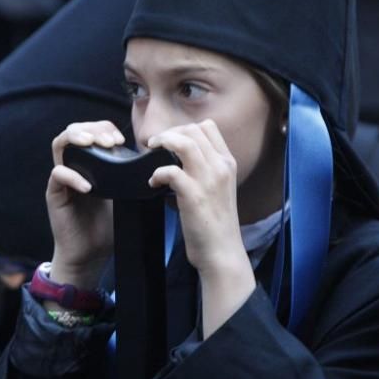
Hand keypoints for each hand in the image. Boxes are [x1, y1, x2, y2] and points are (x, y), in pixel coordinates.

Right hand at [46, 121, 119, 289]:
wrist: (91, 255)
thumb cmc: (109, 227)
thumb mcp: (126, 196)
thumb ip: (132, 178)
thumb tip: (157, 165)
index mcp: (92, 164)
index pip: (93, 131)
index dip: (105, 128)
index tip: (121, 140)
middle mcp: (75, 166)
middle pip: (74, 130)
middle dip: (93, 129)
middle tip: (111, 141)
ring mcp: (63, 178)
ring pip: (60, 143)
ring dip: (77, 138)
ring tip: (93, 145)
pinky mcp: (54, 193)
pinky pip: (58, 174)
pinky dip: (73, 176)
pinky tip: (89, 186)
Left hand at [148, 120, 254, 335]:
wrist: (221, 252)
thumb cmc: (215, 223)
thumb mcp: (218, 188)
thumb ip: (205, 169)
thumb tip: (178, 157)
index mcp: (227, 163)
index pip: (208, 127)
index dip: (184, 128)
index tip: (170, 140)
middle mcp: (221, 167)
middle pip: (192, 130)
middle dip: (169, 133)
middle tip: (155, 146)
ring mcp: (208, 180)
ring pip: (183, 143)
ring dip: (162, 143)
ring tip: (150, 153)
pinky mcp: (194, 196)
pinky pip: (170, 171)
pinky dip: (157, 172)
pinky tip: (152, 182)